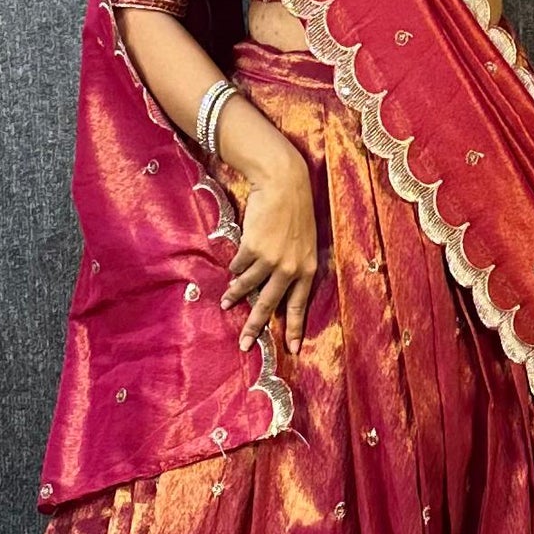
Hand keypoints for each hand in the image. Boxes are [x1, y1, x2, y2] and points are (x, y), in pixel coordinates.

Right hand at [221, 156, 319, 356]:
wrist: (284, 184)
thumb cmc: (296, 211)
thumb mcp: (304, 243)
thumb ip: (294, 266)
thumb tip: (274, 287)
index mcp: (307, 269)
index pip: (299, 306)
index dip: (294, 329)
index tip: (292, 349)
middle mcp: (290, 269)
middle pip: (269, 305)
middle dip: (255, 327)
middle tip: (244, 345)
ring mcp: (270, 260)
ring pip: (248, 287)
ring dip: (235, 296)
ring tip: (226, 304)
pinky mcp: (252, 248)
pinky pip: (239, 265)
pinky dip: (235, 266)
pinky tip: (233, 266)